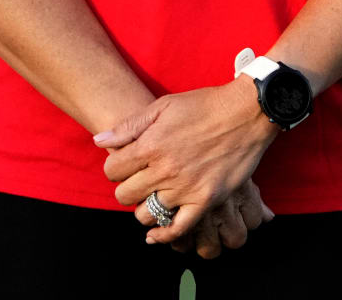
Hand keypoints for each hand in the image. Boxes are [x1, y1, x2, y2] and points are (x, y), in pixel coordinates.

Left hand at [92, 79, 279, 243]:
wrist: (242, 114)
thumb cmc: (200, 105)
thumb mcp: (161, 106)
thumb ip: (129, 127)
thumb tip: (99, 141)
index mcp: (151, 145)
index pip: (113, 170)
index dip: (113, 168)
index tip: (122, 165)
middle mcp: (165, 170)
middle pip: (126, 194)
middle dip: (125, 188)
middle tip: (135, 181)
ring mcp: (186, 188)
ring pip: (147, 214)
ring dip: (143, 208)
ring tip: (149, 198)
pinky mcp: (206, 200)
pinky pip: (179, 229)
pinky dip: (164, 235)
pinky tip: (156, 234)